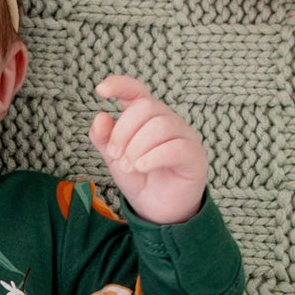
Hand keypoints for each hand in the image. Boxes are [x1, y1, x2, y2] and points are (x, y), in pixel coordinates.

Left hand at [90, 75, 208, 222]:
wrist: (158, 210)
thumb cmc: (140, 179)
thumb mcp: (115, 159)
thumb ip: (104, 139)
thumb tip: (100, 116)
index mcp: (146, 117)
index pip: (137, 91)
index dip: (120, 85)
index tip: (101, 90)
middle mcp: (167, 121)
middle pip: (145, 107)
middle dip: (123, 132)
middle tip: (114, 156)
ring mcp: (184, 136)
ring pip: (160, 125)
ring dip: (136, 147)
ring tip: (128, 166)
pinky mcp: (194, 156)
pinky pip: (175, 147)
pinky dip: (153, 157)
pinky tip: (141, 167)